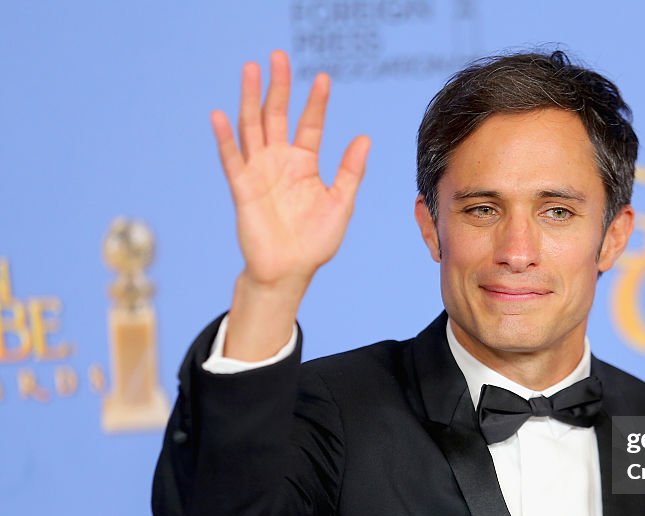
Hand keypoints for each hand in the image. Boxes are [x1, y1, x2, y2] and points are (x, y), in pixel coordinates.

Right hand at [212, 50, 370, 292]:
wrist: (290, 271)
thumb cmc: (315, 241)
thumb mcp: (341, 203)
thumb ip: (350, 171)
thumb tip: (365, 138)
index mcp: (304, 164)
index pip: (309, 124)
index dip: (315, 102)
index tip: (322, 77)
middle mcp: (279, 162)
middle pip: (277, 115)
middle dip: (278, 86)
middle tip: (277, 56)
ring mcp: (259, 172)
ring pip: (252, 127)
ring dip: (249, 98)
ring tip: (250, 69)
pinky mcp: (242, 188)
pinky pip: (232, 159)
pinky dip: (225, 137)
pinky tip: (220, 114)